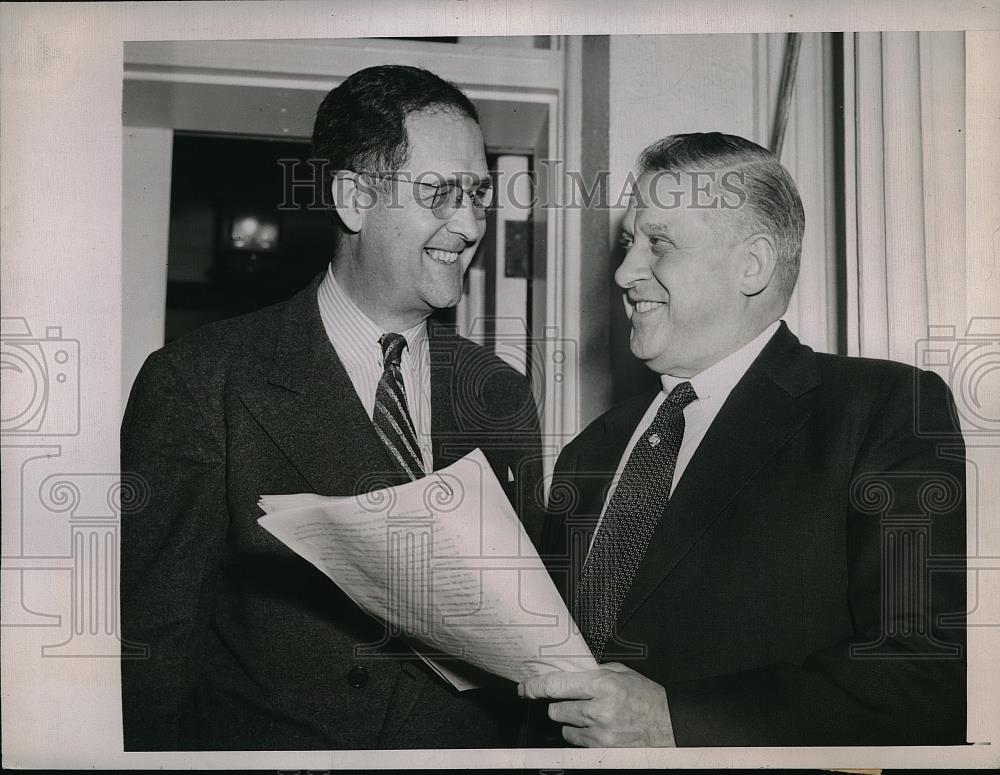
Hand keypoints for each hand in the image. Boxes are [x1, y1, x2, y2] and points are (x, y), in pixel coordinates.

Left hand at [518, 662, 675, 746]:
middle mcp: (598, 711)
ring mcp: (600, 734)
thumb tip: (569, 673)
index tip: (526, 688)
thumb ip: (595, 672)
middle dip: (560, 704)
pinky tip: (598, 728)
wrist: (672, 726)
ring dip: (571, 721)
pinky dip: (582, 736)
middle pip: (556, 709)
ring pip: (564, 728)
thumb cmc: (648, 698)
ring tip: (591, 715)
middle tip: (572, 700)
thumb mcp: (623, 674)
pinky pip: (577, 742)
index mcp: (603, 685)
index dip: (536, 687)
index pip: (556, 685)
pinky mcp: (602, 751)